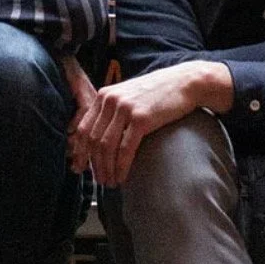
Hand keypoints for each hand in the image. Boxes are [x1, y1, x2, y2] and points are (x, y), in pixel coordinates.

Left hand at [69, 62, 229, 185]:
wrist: (184, 82)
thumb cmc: (158, 92)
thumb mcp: (128, 95)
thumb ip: (112, 110)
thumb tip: (100, 138)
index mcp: (104, 95)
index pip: (83, 128)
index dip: (80, 151)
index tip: (80, 168)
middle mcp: (110, 100)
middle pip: (93, 140)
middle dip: (94, 165)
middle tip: (99, 180)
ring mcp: (125, 108)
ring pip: (106, 147)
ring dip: (106, 169)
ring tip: (110, 182)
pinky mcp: (141, 118)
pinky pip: (124, 149)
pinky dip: (121, 167)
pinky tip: (122, 177)